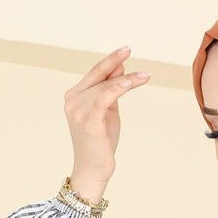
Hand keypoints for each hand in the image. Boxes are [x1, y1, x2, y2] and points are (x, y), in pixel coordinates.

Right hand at [63, 45, 149, 194]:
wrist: (93, 168)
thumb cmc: (101, 141)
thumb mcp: (108, 111)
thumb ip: (111, 91)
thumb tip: (120, 68)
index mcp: (75, 96)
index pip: (94, 74)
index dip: (109, 61)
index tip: (125, 50)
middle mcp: (72, 100)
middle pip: (99, 77)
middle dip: (116, 63)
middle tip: (129, 49)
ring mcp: (78, 110)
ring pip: (105, 87)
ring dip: (126, 79)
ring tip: (145, 75)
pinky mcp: (88, 120)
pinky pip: (104, 98)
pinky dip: (118, 88)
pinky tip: (131, 83)